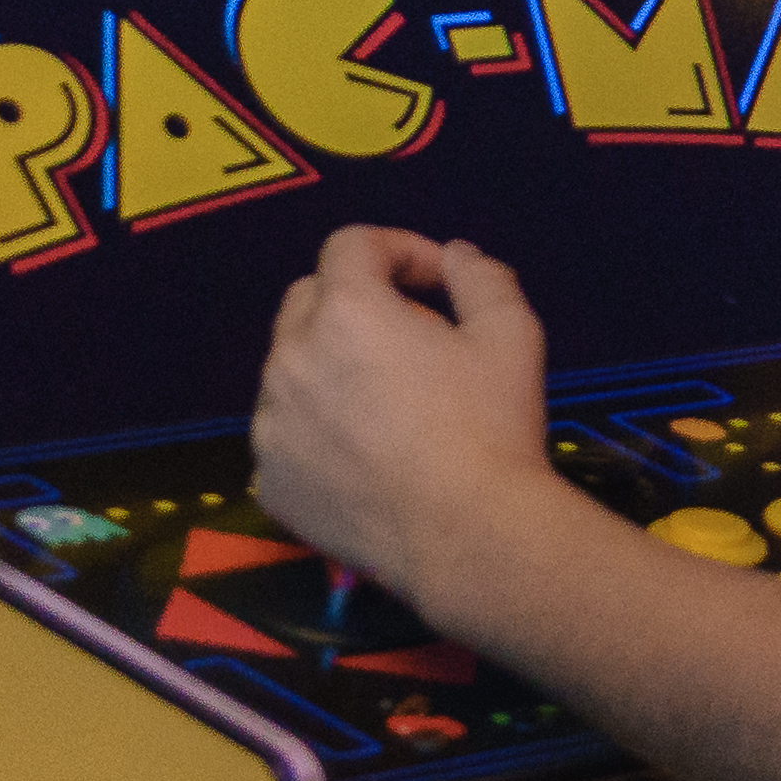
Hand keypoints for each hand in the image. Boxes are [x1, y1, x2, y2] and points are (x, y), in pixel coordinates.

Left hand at [256, 228, 552, 595]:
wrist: (466, 534)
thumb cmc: (493, 425)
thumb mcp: (512, 334)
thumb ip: (481, 277)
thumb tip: (455, 257)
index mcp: (347, 313)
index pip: (350, 245)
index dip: (400, 249)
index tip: (439, 283)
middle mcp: (290, 359)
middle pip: (307, 299)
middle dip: (358, 300)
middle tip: (415, 337)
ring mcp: (270, 424)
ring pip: (292, 368)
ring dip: (334, 364)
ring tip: (391, 403)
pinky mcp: (267, 479)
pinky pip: (287, 431)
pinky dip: (320, 426)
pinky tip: (370, 455)